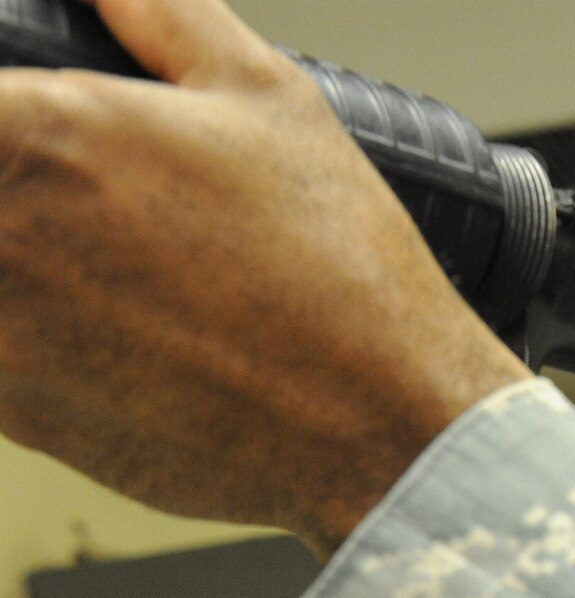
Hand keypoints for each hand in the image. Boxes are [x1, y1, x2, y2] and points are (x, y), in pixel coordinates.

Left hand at [0, 0, 528, 553]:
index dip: (13, 113)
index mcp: (33, 130)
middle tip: (95, 209)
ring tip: (115, 267)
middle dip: (19, 186)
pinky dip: (30, 333)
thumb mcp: (266, 96)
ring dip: (21, 262)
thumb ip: (158, 12)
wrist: (385, 426)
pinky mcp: (11, 412)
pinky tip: (116, 328)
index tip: (34, 122)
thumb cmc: (342, 274)